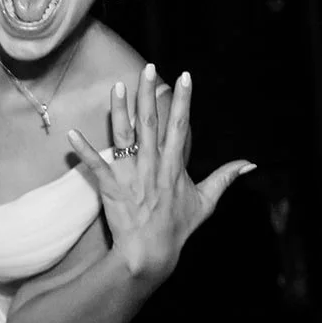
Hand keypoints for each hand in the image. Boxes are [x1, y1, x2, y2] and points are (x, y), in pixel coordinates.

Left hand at [67, 63, 253, 281]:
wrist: (151, 253)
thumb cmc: (178, 228)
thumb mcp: (206, 202)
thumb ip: (225, 178)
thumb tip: (250, 164)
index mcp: (174, 166)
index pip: (179, 125)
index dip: (182, 100)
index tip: (184, 76)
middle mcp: (153, 166)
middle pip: (150, 123)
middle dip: (148, 93)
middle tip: (147, 68)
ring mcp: (131, 176)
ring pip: (124, 137)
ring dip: (119, 111)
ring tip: (116, 86)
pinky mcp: (111, 187)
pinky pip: (95, 165)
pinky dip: (83, 149)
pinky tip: (70, 133)